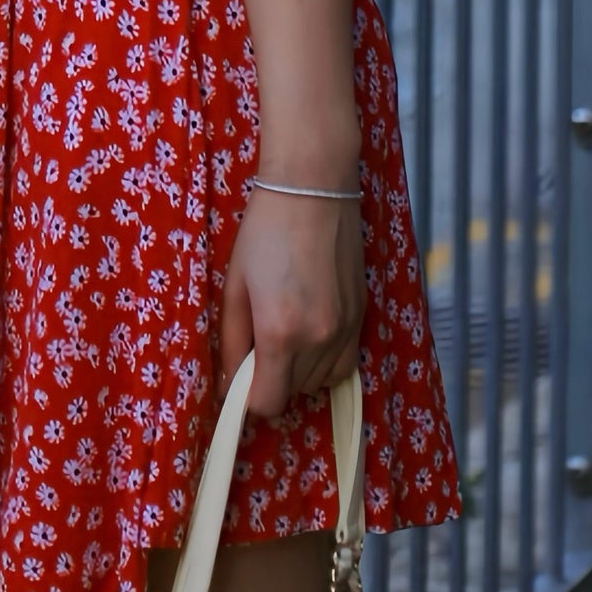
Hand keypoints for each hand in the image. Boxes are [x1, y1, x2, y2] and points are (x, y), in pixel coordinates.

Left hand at [218, 187, 365, 419]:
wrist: (313, 189)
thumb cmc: (264, 232)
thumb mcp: (236, 287)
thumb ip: (232, 343)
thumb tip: (229, 387)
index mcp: (281, 332)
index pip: (268, 403)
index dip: (248, 398)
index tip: (239, 377)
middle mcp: (319, 340)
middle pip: (293, 393)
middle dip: (271, 379)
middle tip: (259, 340)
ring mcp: (346, 330)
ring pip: (321, 382)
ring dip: (299, 371)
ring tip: (286, 330)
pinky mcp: (363, 317)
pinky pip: (345, 364)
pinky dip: (325, 360)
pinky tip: (310, 330)